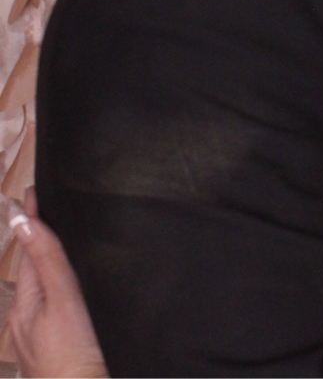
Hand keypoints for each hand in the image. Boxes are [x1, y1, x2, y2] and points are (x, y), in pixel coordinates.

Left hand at [8, 188, 107, 377]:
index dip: (32, 217)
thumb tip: (23, 222)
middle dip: (37, 239)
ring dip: (44, 263)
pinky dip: (51, 289)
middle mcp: (25, 318)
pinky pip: (46, 309)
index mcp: (27, 302)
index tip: (33, 190)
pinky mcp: (48, 351)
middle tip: (45, 207)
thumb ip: (47, 260)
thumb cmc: (76, 354)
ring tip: (53, 240)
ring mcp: (34, 337)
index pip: (30, 248)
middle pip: (32, 269)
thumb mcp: (63, 300)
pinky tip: (64, 292)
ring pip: (38, 289)